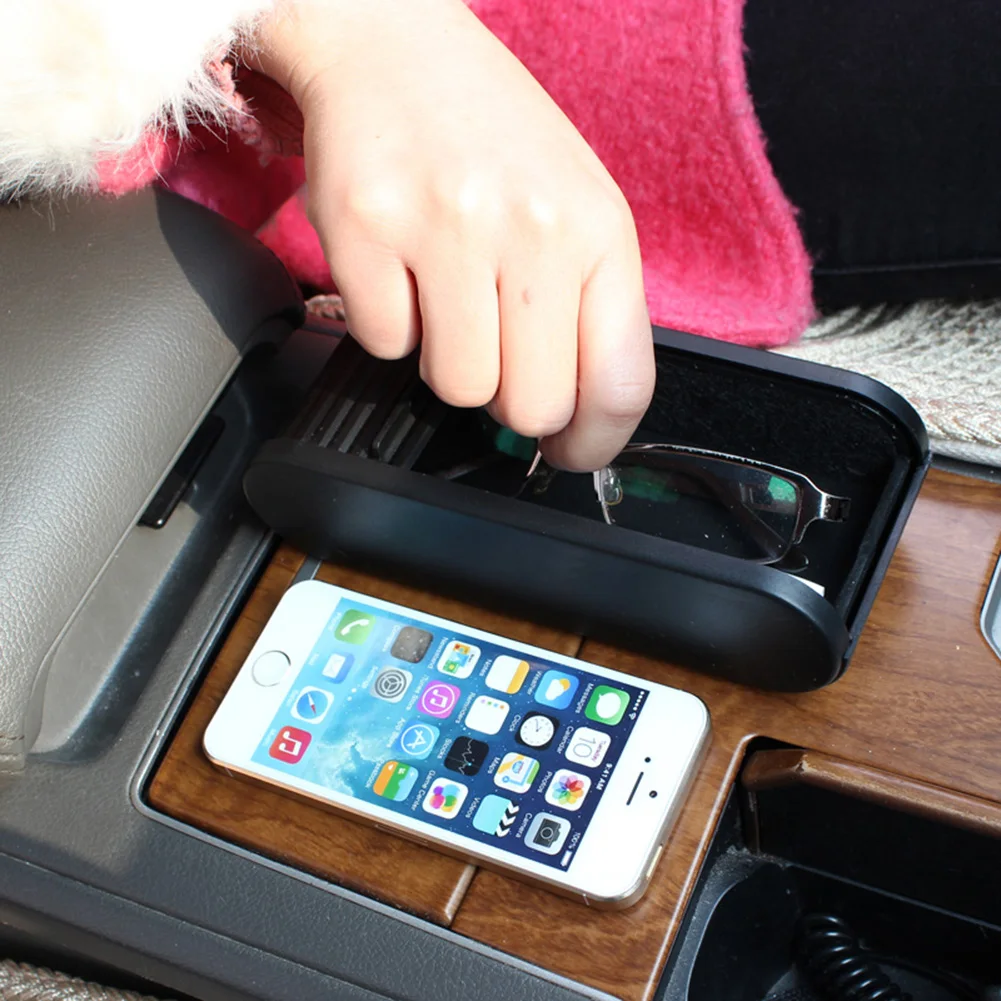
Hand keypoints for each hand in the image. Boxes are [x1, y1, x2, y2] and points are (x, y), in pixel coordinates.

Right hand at [252, 0, 654, 469]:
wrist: (389, 41)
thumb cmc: (489, 134)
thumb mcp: (572, 206)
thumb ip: (583, 311)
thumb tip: (565, 424)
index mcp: (599, 229)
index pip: (621, 385)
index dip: (592, 442)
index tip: (568, 451)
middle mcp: (532, 228)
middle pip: (533, 406)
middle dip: (509, 398)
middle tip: (494, 348)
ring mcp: (446, 228)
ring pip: (457, 386)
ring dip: (447, 358)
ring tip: (444, 292)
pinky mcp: (366, 231)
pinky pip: (384, 344)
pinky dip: (388, 322)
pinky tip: (399, 266)